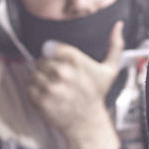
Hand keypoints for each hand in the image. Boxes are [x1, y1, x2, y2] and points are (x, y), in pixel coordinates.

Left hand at [25, 23, 124, 148]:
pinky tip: (48, 97)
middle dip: (48, 69)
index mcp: (76, 60)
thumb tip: (119, 25)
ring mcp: (51, 87)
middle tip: (59, 80)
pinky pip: (29, 88)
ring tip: (53, 89)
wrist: (87, 123)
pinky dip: (35, 92)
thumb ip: (115, 45)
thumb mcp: (110, 70)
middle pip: (41, 60)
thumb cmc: (96, 94)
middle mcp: (63, 73)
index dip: (54, 56)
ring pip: (33, 74)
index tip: (62, 65)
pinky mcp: (41, 101)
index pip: (50, 47)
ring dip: (41, 80)